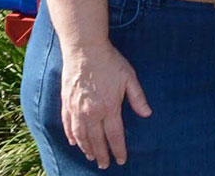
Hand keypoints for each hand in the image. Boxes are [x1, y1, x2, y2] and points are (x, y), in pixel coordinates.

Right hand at [59, 39, 151, 168]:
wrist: (85, 49)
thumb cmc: (109, 61)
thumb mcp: (129, 77)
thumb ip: (137, 97)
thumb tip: (147, 113)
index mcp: (109, 107)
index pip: (114, 136)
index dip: (118, 150)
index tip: (121, 160)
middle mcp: (92, 113)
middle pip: (97, 141)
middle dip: (102, 155)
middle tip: (104, 165)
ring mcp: (77, 110)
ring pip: (81, 137)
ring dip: (86, 149)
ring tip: (91, 157)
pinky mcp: (67, 104)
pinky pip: (68, 126)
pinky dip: (71, 136)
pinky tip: (74, 143)